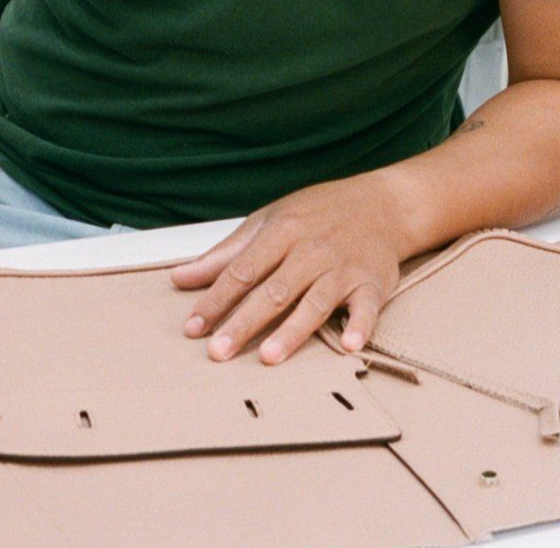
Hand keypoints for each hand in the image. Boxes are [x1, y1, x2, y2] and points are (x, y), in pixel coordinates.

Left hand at [171, 171, 410, 365]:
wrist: (381, 203)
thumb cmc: (317, 214)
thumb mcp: (269, 222)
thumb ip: (226, 254)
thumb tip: (179, 278)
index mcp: (282, 232)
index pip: (243, 270)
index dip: (216, 299)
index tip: (193, 327)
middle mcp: (311, 250)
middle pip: (274, 290)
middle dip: (245, 322)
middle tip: (219, 352)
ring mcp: (342, 267)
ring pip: (314, 301)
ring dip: (293, 330)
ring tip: (269, 357)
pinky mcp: (371, 282)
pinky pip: (366, 306)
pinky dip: (360, 325)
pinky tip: (349, 344)